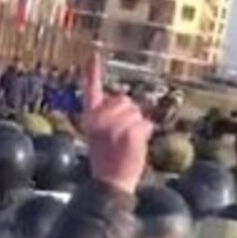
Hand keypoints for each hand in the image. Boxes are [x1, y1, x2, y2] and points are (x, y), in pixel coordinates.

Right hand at [80, 54, 151, 195]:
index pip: (91, 91)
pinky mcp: (130, 133)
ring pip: (138, 112)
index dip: (92, 72)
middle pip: (125, 100)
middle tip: (122, 137)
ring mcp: (115, 126)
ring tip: (127, 144)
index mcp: (90, 118)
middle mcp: (100, 119)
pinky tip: (135, 147)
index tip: (93, 53)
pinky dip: (146, 135)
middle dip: (129, 114)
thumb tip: (128, 103)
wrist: (111, 183)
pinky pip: (146, 124)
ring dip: (138, 126)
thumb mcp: (100, 135)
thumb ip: (109, 118)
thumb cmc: (108, 160)